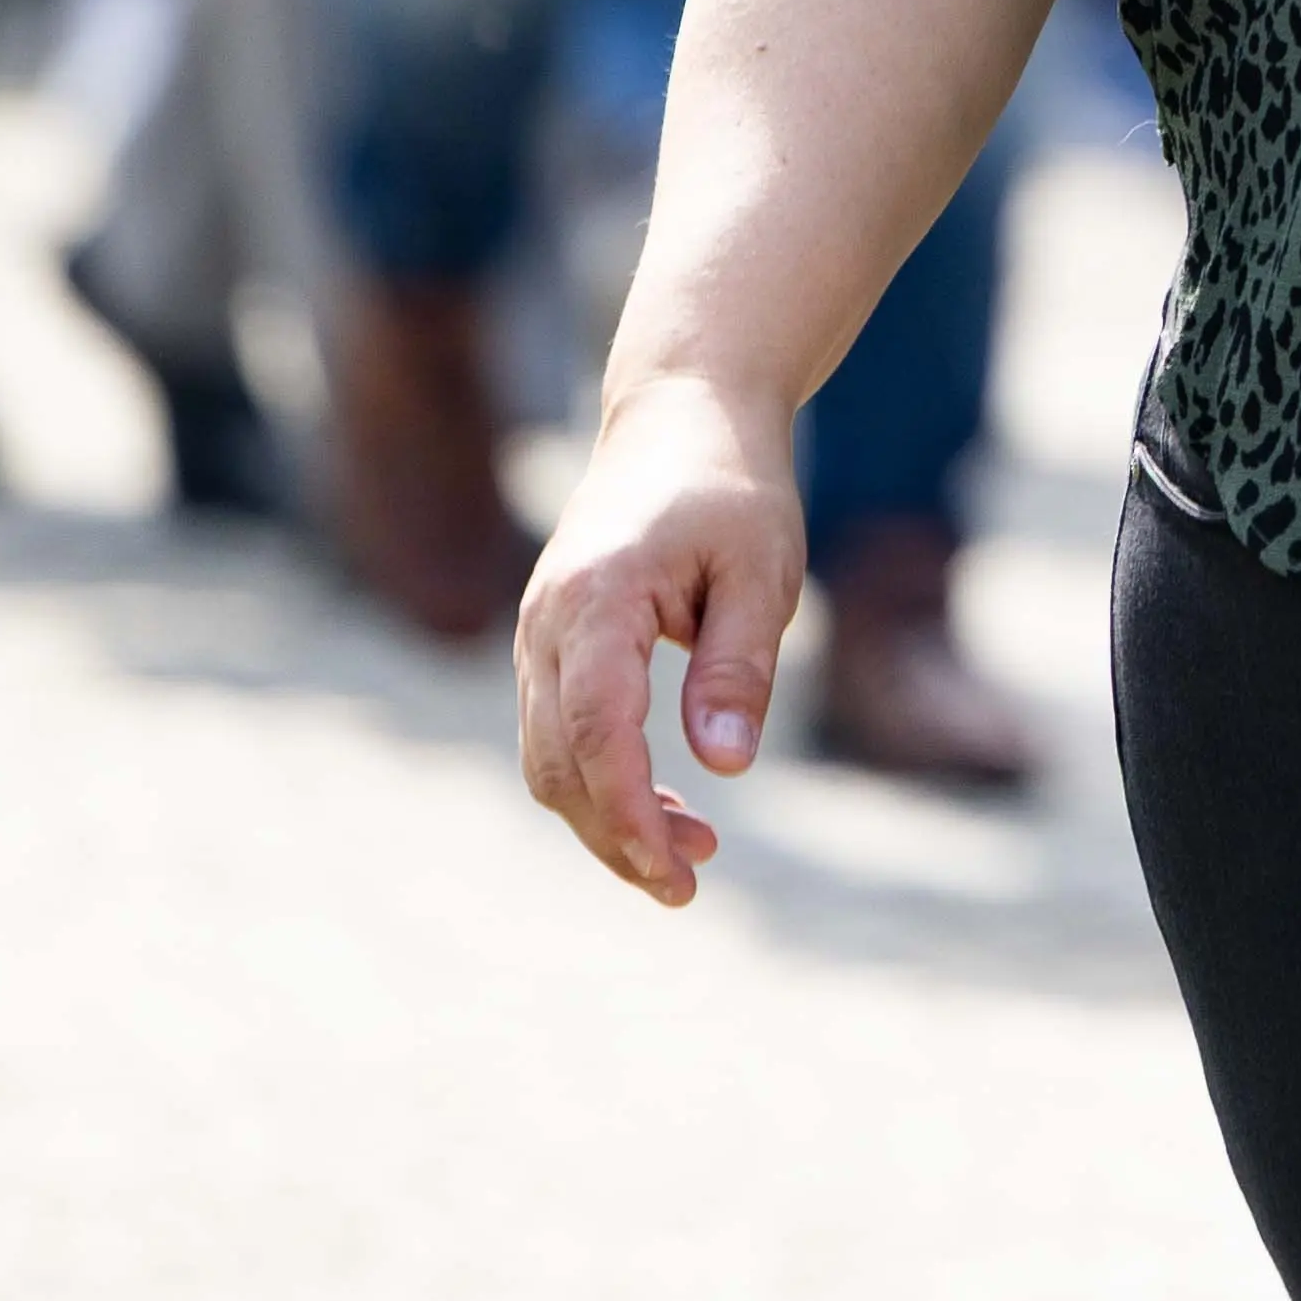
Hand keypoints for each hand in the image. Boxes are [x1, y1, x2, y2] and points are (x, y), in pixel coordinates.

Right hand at [519, 369, 806, 904]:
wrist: (681, 416)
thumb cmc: (733, 488)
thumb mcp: (762, 570)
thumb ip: (738, 665)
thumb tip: (723, 764)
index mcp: (597, 598)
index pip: (595, 732)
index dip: (629, 813)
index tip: (678, 872)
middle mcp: (547, 621)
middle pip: (557, 764)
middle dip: (616, 836)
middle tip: (691, 885)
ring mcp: (538, 633)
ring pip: (547, 759)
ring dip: (606, 818)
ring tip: (693, 854)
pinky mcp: (549, 644)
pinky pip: (555, 733)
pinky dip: (598, 781)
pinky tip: (662, 806)